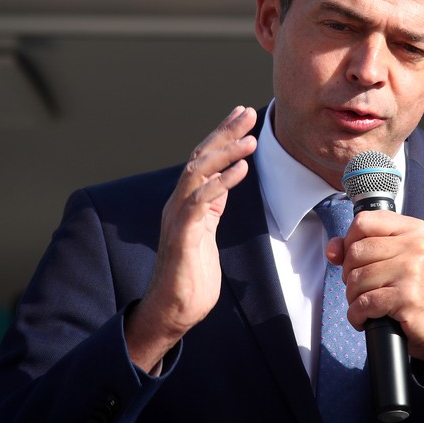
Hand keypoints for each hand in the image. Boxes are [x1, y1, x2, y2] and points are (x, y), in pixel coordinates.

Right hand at [125, 106, 257, 371]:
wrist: (173, 310)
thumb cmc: (191, 275)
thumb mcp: (206, 232)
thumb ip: (211, 208)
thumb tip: (223, 187)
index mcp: (187, 201)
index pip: (205, 159)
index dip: (223, 134)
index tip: (242, 114)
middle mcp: (179, 203)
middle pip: (201, 157)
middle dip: (225, 132)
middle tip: (248, 112)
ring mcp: (178, 217)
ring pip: (198, 173)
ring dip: (225, 153)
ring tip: (250, 139)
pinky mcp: (182, 235)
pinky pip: (201, 201)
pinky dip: (221, 182)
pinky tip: (242, 170)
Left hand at [327, 210, 423, 379]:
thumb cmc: (412, 287)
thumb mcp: (392, 258)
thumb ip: (360, 246)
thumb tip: (332, 251)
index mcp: (412, 229)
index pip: (363, 221)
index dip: (349, 241)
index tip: (356, 259)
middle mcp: (415, 245)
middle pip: (355, 252)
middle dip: (349, 274)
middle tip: (363, 288)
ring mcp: (412, 270)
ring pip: (356, 278)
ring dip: (353, 298)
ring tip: (366, 304)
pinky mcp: (407, 297)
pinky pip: (364, 303)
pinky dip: (357, 315)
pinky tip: (366, 319)